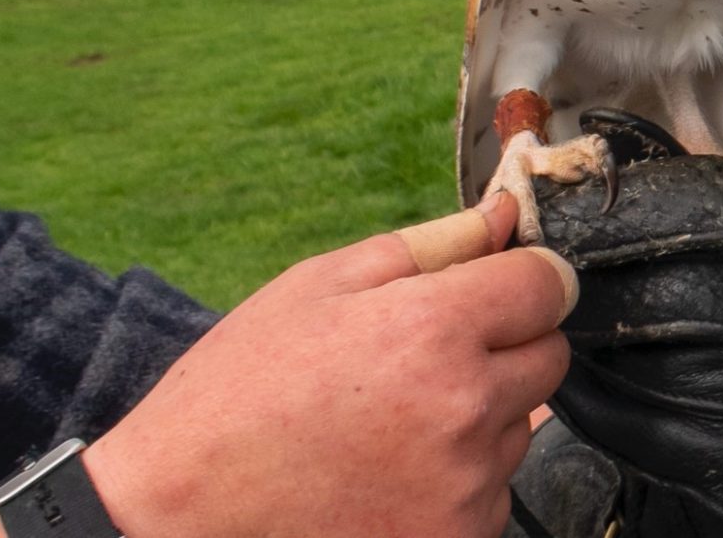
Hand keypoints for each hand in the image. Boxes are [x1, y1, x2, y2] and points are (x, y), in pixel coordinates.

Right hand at [74, 195, 574, 537]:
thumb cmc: (236, 397)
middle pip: (549, 356)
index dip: (522, 281)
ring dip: (480, 419)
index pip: (550, 284)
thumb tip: (508, 214)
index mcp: (433, 330)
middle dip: (504, 348)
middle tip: (421, 363)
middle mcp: (464, 411)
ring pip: (521, 427)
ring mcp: (464, 488)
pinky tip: (385, 478)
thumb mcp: (318, 288)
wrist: (172, 521)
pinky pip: (492, 493)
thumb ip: (431, 246)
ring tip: (387, 428)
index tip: (491, 292)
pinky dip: (457, 483)